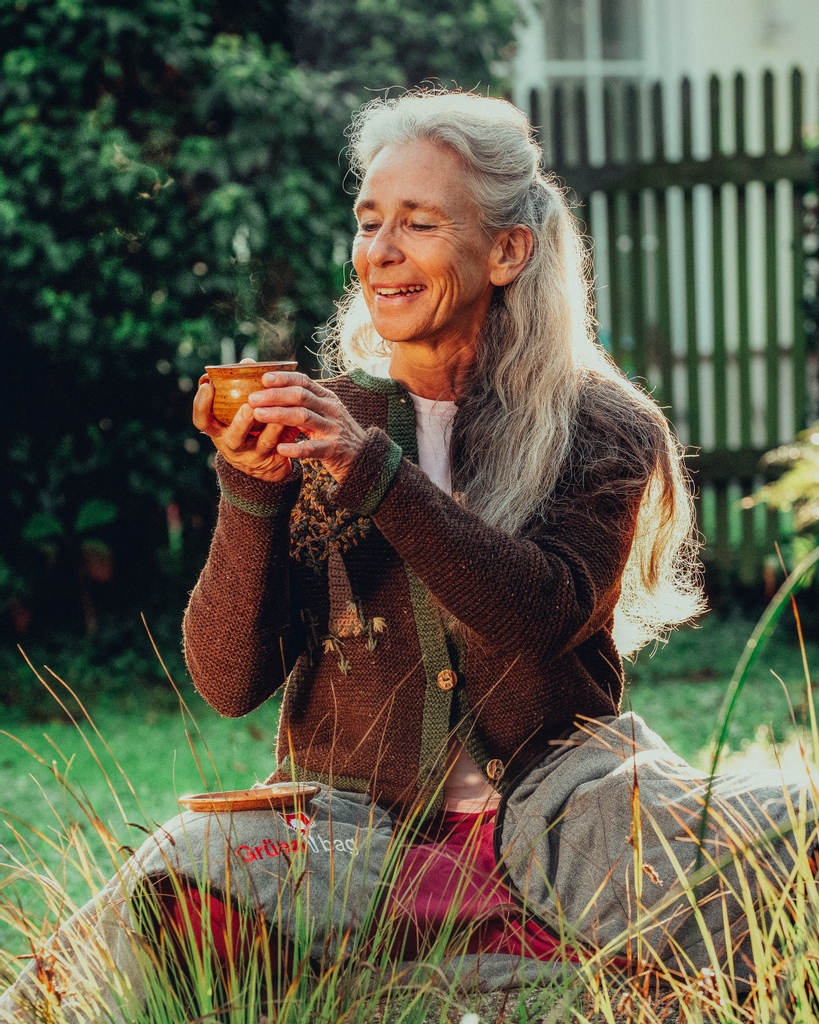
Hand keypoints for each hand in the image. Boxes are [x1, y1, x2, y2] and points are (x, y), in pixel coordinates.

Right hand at [193, 367, 298, 483]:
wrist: (263, 464)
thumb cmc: (247, 428)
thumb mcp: (235, 413)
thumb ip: (239, 389)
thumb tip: (247, 361)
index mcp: (219, 431)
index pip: (202, 420)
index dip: (201, 404)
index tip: (207, 386)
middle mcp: (233, 445)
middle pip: (233, 437)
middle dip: (241, 422)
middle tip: (249, 407)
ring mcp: (254, 456)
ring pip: (264, 442)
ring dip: (273, 427)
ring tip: (280, 412)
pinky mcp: (274, 461)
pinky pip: (284, 446)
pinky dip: (290, 432)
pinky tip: (297, 421)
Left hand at [247, 371, 368, 483]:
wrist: (364, 458)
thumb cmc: (336, 434)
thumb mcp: (325, 412)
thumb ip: (306, 402)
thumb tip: (275, 389)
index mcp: (327, 398)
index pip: (304, 382)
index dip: (283, 378)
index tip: (263, 378)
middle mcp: (331, 410)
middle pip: (300, 396)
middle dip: (274, 395)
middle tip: (252, 398)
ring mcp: (333, 429)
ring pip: (303, 417)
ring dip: (278, 414)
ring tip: (257, 415)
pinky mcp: (333, 450)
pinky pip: (312, 448)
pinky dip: (295, 448)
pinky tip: (280, 448)